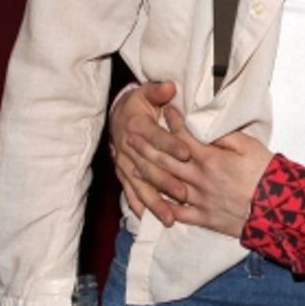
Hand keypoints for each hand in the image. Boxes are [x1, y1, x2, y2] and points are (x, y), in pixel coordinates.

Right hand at [110, 81, 188, 225]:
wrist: (118, 115)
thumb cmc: (140, 103)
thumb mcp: (147, 92)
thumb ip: (158, 91)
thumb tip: (169, 86)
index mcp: (138, 126)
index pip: (155, 136)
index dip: (171, 144)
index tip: (187, 153)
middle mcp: (129, 148)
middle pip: (149, 166)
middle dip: (166, 180)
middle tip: (184, 193)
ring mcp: (125, 164)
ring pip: (140, 185)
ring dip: (154, 201)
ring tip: (170, 216)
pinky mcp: (123, 174)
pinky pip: (129, 191)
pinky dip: (138, 205)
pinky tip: (148, 219)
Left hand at [129, 107, 272, 238]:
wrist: (275, 207)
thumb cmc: (265, 172)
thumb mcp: (249, 146)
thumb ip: (225, 136)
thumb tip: (207, 126)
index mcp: (210, 159)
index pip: (183, 137)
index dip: (172, 122)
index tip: (164, 110)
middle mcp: (198, 179)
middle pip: (166, 161)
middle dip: (147, 147)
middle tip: (132, 136)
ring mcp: (199, 200)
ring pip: (166, 186)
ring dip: (147, 174)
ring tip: (133, 165)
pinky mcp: (203, 217)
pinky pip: (178, 213)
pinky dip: (162, 208)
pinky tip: (151, 203)